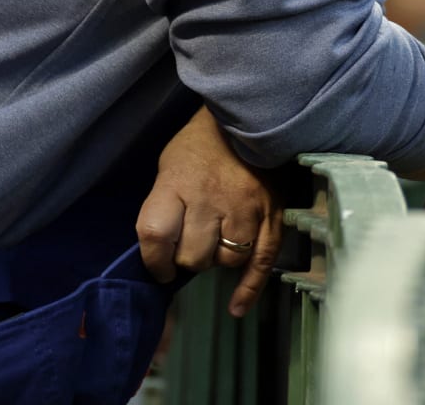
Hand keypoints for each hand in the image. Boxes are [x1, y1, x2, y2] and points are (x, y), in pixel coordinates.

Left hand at [135, 107, 282, 316]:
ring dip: (216, 259)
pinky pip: (260, 263)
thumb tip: (160, 249)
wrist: (247, 118)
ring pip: (225, 260)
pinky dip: (248, 289)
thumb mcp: (168, 166)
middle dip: (187, 258)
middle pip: (192, 255)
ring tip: (214, 241)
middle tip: (189, 245)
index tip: (158, 266)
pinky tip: (236, 306)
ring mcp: (244, 208)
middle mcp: (209, 199)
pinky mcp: (272, 216)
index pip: (155, 236)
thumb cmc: (198, 146)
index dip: (153, 261)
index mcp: (176, 184)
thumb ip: (163, 205)